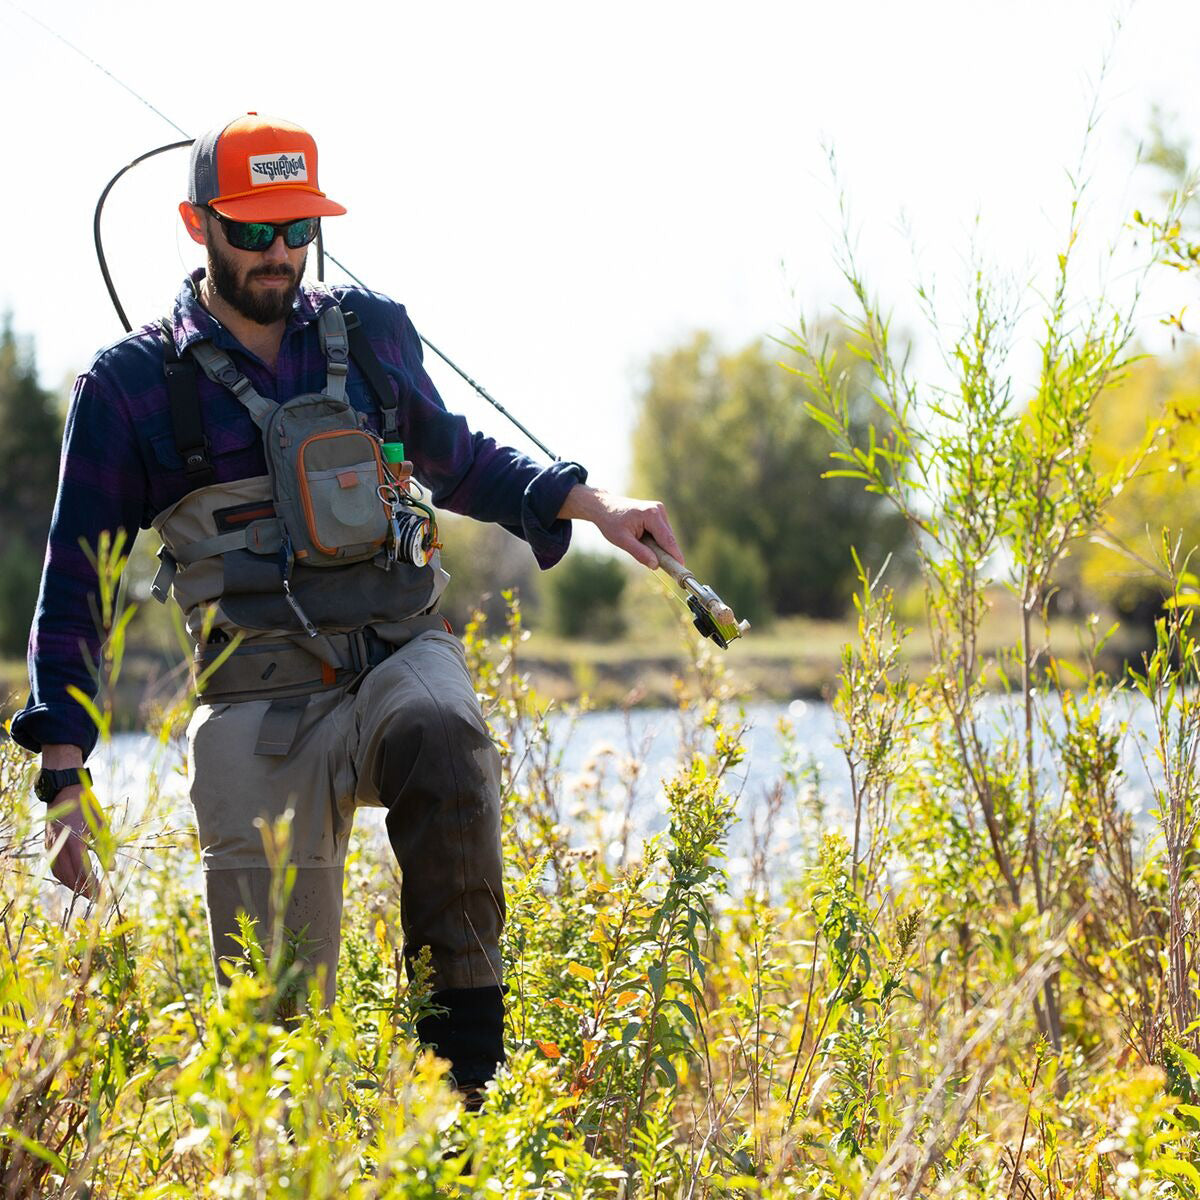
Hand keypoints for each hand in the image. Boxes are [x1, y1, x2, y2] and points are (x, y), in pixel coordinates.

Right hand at [45, 785, 99, 899]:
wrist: (64, 791)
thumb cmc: (86, 807)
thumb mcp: (100, 826)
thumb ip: (105, 848)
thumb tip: (113, 869)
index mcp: (74, 841)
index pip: (82, 870)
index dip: (91, 884)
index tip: (101, 894)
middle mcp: (59, 845)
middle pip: (68, 875)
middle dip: (81, 889)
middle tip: (95, 898)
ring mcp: (51, 845)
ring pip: (58, 872)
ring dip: (70, 884)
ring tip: (84, 892)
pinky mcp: (48, 844)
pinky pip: (54, 865)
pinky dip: (62, 875)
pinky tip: (72, 879)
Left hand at [558, 485, 684, 568]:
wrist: (604, 506)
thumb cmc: (610, 521)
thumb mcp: (622, 540)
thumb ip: (639, 553)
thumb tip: (655, 565)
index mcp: (651, 514)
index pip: (667, 540)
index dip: (675, 555)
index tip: (681, 568)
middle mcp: (658, 510)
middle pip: (668, 539)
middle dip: (664, 553)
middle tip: (656, 566)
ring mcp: (659, 511)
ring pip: (665, 537)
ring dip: (658, 547)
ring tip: (638, 545)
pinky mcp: (657, 514)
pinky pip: (661, 533)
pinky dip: (655, 541)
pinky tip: (642, 540)